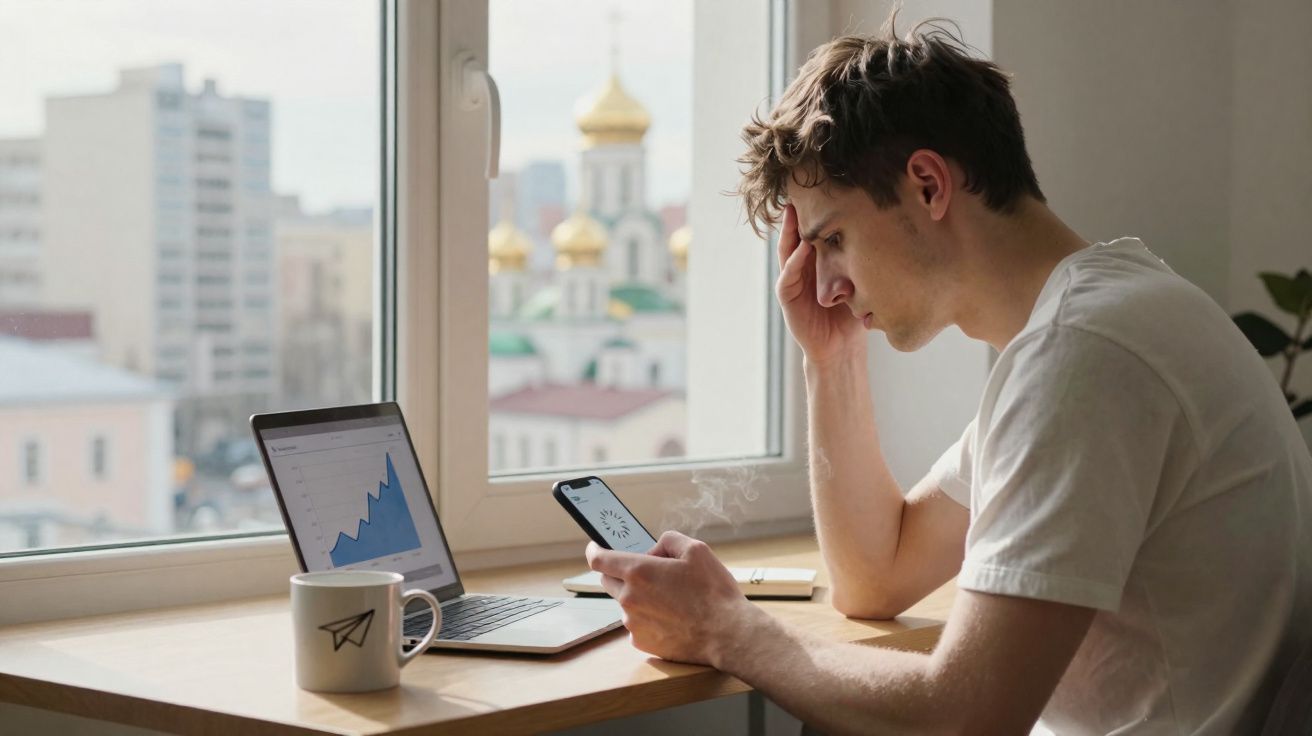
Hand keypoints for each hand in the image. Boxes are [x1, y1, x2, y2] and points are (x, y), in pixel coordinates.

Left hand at [586, 531, 754, 666]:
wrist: (727, 634)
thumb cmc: (713, 592)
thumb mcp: (696, 550)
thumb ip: (667, 541)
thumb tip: (652, 552)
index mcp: (638, 572)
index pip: (599, 560)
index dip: (594, 551)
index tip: (594, 548)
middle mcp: (629, 598)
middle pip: (608, 581)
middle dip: (620, 573)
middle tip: (648, 574)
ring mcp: (633, 623)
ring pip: (625, 603)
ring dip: (638, 597)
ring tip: (671, 600)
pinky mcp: (641, 642)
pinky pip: (636, 624)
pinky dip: (648, 618)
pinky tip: (672, 618)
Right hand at [775, 204, 866, 366]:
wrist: (842, 347)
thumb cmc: (853, 313)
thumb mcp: (858, 278)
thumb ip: (859, 258)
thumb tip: (884, 227)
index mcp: (816, 261)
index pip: (813, 230)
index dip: (814, 211)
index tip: (822, 188)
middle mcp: (801, 267)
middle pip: (796, 234)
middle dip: (798, 214)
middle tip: (802, 190)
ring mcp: (792, 282)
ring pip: (787, 250)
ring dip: (790, 232)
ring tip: (795, 211)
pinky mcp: (788, 300)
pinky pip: (787, 277)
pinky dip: (794, 262)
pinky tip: (802, 248)